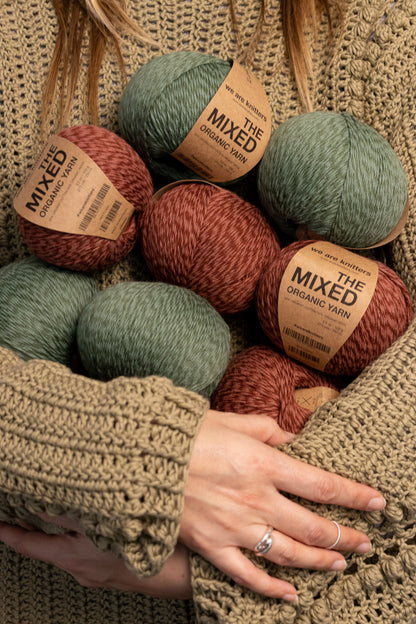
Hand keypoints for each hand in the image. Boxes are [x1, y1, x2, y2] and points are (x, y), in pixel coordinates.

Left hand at [0, 514, 191, 598]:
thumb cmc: (155, 549)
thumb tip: (40, 505)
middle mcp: (84, 570)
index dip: (9, 534)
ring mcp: (102, 572)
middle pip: (49, 546)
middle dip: (35, 527)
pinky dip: (83, 534)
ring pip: (71, 546)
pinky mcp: (119, 568)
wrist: (193, 575)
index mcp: (76, 560)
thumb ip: (71, 514)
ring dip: (61, 528)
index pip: (30, 546)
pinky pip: (91, 550)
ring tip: (55, 506)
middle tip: (22, 506)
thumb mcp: (107, 527)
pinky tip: (95, 519)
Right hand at [180, 409, 385, 600]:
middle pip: (314, 526)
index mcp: (265, 465)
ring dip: (319, 561)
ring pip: (289, 554)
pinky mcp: (213, 546)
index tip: (376, 503)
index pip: (323, 486)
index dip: (354, 496)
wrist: (141, 459)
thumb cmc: (187, 434)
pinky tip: (290, 596)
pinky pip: (248, 576)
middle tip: (365, 541)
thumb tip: (293, 439)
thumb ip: (268, 430)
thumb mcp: (232, 421)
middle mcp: (257, 501)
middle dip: (345, 536)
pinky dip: (271, 590)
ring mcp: (235, 528)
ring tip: (339, 563)